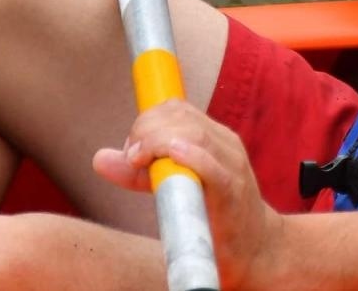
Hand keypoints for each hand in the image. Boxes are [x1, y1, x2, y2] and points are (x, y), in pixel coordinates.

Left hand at [93, 100, 285, 290]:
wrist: (258, 250)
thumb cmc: (214, 216)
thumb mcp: (173, 186)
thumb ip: (140, 172)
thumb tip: (99, 158)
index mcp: (214, 138)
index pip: (177, 108)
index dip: (147, 119)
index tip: (132, 147)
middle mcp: (225, 145)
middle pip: (181, 117)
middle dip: (147, 130)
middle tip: (133, 158)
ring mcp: (232, 166)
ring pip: (194, 135)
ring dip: (158, 141)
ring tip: (140, 160)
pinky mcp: (234, 192)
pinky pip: (214, 166)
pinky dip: (191, 156)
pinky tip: (173, 155)